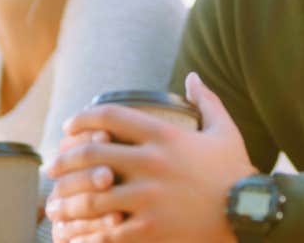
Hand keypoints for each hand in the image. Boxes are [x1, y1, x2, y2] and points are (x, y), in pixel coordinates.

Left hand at [44, 72, 257, 242]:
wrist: (251, 214)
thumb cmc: (236, 172)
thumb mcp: (225, 130)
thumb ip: (206, 101)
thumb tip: (194, 76)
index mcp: (164, 136)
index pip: (110, 116)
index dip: (83, 119)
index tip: (69, 127)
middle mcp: (152, 163)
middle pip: (91, 155)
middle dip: (64, 160)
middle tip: (52, 166)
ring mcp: (150, 198)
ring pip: (92, 196)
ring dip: (67, 200)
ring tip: (55, 203)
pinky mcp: (151, 229)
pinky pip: (107, 233)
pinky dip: (87, 235)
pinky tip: (76, 236)